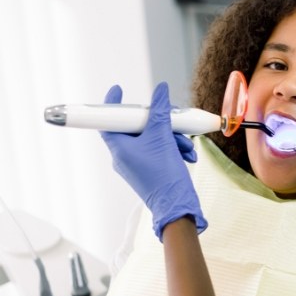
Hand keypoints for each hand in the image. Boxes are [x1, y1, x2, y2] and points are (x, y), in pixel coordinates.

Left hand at [100, 82, 207, 239]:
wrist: (177, 205)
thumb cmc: (164, 175)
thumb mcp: (163, 137)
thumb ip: (160, 111)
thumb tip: (160, 90)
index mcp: (119, 148)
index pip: (108, 120)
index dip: (112, 104)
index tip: (119, 90)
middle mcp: (124, 156)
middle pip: (137, 128)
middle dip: (160, 123)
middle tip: (172, 119)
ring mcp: (136, 164)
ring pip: (151, 139)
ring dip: (172, 137)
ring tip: (186, 146)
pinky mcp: (149, 170)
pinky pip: (158, 150)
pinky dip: (172, 148)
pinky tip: (187, 154)